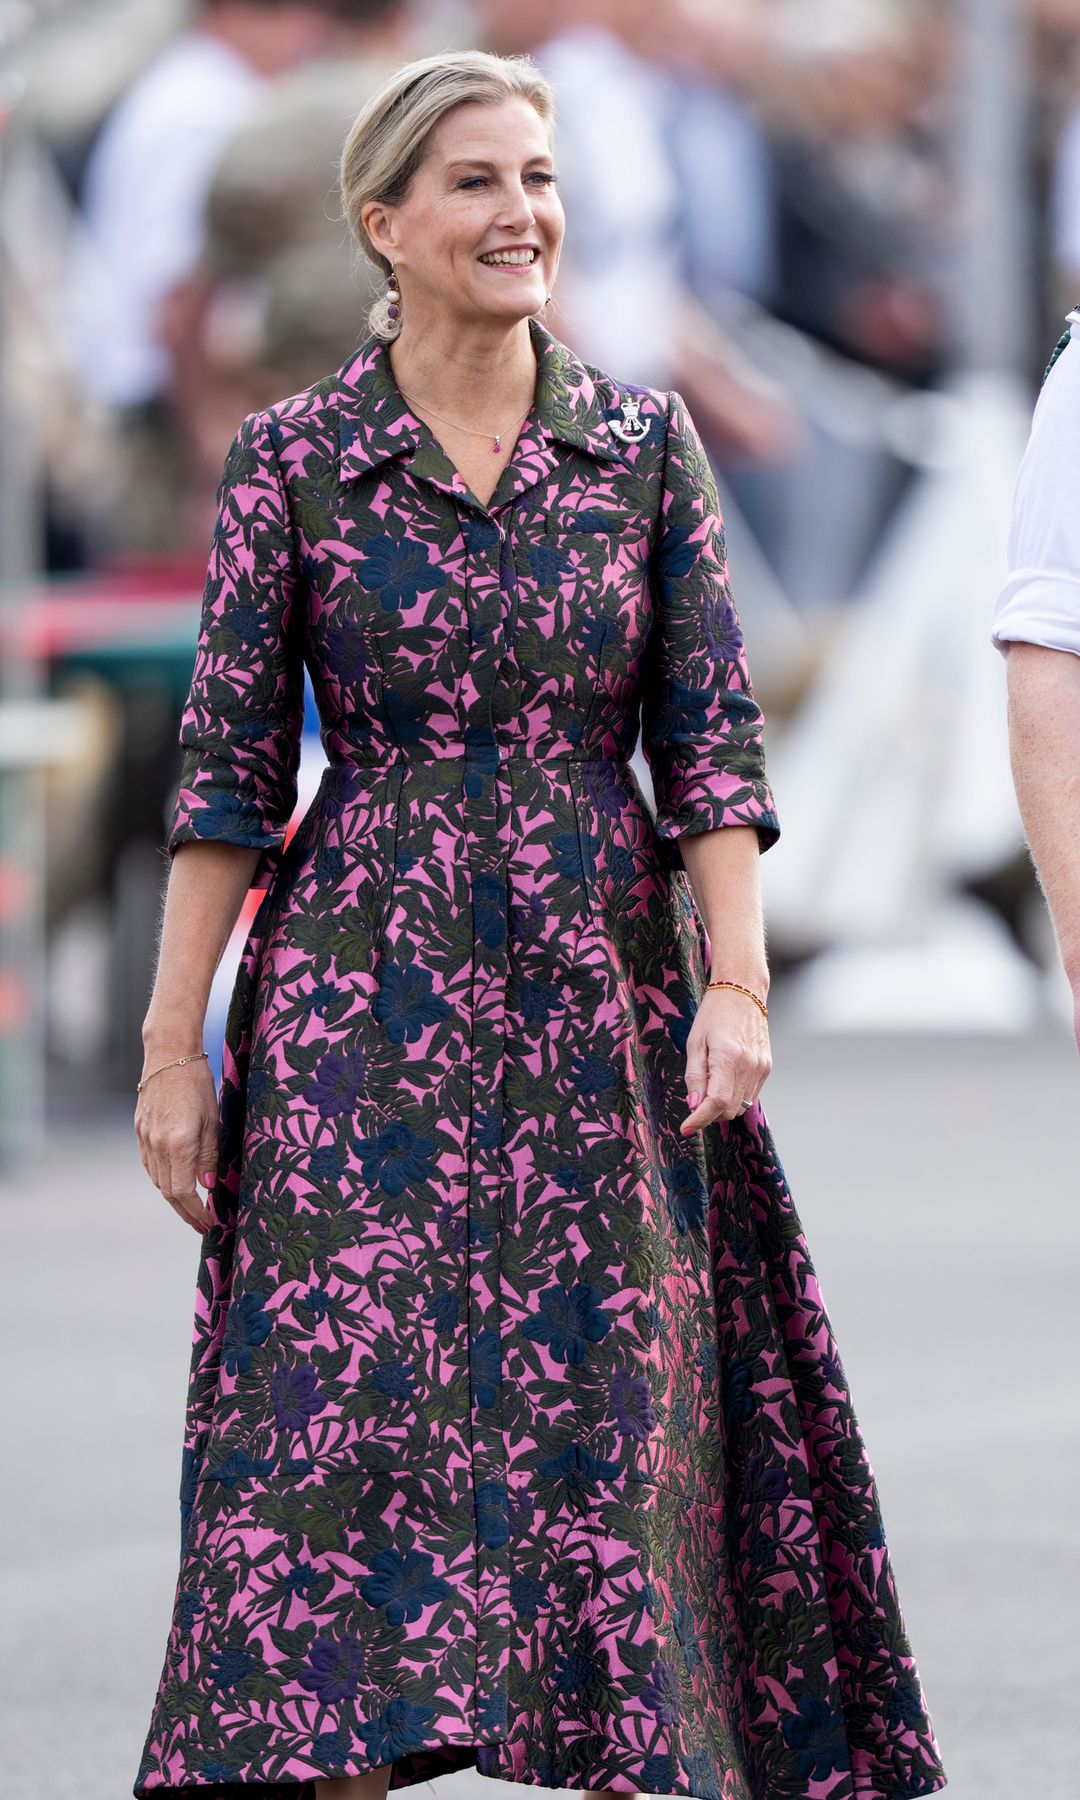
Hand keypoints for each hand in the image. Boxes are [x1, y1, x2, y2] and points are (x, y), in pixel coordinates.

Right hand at [135, 1053, 218, 1233]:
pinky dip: (162, 1177)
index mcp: (177, 1144)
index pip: (183, 1191)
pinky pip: (149, 1163)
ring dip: (173, 1196)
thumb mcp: (212, 1119)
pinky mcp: (139, 1130)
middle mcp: (157, 1145)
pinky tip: (175, 1179)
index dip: (195, 1212)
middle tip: (202, 1223)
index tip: (208, 1223)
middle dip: (185, 1211)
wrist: (168, 1054)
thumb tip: (208, 1186)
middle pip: (167, 1191)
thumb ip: (209, 1155)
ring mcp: (144, 1138)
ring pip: (157, 1179)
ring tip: (192, 1206)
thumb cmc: (197, 1082)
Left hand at [679, 987, 771, 1134]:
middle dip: (709, 1113)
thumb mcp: (695, 1042)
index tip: (686, 1128)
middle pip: (729, 1109)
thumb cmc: (714, 1014)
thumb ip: (695, 1075)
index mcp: (728, 1057)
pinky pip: (749, 1094)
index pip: (716, 1102)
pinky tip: (725, 1078)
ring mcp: (761, 1068)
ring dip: (722, 1105)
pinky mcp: (766, 1068)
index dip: (700, 1119)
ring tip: (710, 1084)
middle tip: (695, 1100)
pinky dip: (734, 1095)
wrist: (743, 992)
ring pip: (740, 1106)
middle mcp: (749, 1065)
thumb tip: (694, 1104)